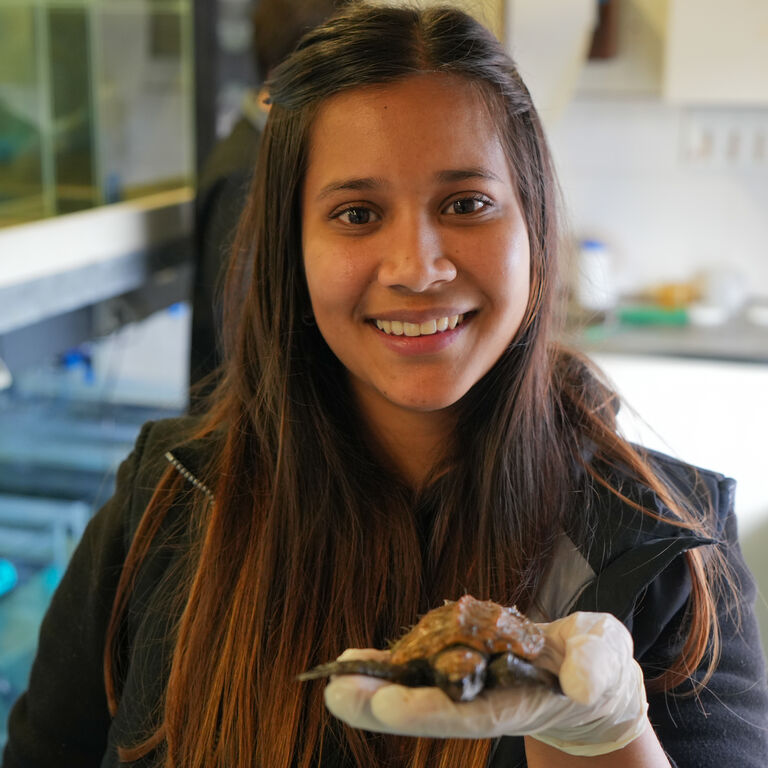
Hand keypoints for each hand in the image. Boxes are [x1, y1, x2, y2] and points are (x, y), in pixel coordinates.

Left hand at [324, 612, 648, 756]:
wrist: (584, 672)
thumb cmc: (597, 666)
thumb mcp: (606, 662)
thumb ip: (596, 669)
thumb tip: (582, 684)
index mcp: (518, 702)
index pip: (468, 714)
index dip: (426, 711)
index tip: (385, 704)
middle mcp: (484, 700)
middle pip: (428, 710)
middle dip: (381, 706)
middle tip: (335, 693)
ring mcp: (469, 684)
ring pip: (416, 690)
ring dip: (374, 686)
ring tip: (334, 677)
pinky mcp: (461, 664)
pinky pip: (419, 666)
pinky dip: (388, 665)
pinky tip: (352, 660)